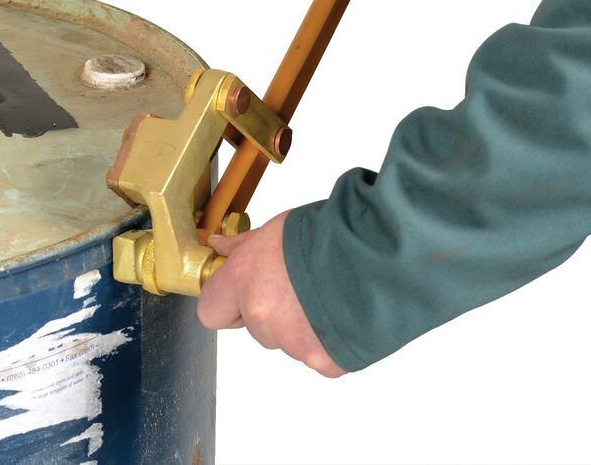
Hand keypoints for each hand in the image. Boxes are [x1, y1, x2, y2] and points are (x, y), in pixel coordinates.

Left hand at [195, 212, 345, 377]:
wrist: (379, 253)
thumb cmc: (330, 235)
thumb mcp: (277, 229)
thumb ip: (243, 246)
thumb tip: (219, 248)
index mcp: (245, 281)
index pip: (211, 311)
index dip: (227, 302)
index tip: (244, 291)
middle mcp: (263, 316)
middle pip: (255, 327)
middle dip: (272, 311)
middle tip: (299, 284)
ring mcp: (293, 343)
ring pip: (287, 341)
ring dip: (300, 325)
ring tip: (326, 293)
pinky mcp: (324, 360)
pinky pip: (317, 355)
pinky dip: (327, 341)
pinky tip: (341, 313)